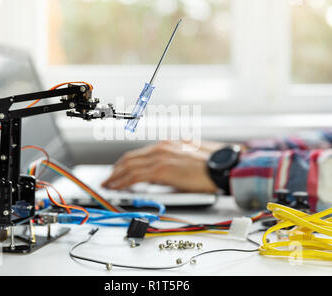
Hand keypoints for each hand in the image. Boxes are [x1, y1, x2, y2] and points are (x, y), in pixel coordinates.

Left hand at [101, 140, 220, 192]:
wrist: (223, 167)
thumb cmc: (211, 164)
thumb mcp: (188, 156)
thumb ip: (171, 161)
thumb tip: (160, 172)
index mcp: (167, 145)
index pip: (138, 154)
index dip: (124, 164)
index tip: (117, 171)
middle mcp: (161, 148)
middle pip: (129, 158)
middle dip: (115, 170)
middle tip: (108, 179)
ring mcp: (160, 157)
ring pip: (128, 166)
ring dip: (116, 176)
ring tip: (108, 185)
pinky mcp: (161, 170)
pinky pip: (135, 176)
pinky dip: (123, 182)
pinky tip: (118, 187)